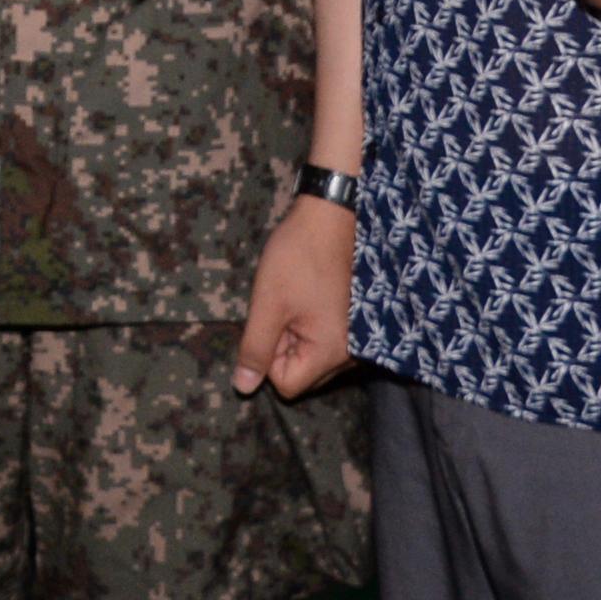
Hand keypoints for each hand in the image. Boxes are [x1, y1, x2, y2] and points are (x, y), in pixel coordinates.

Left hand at [236, 193, 354, 399]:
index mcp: (331, 353)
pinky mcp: (356, 322)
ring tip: (297, 298)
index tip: (271, 319)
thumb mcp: (267, 304)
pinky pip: (325, 339)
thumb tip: (243, 387)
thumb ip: (255, 349)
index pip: (286, 384)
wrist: (332, 214)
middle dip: (283, 345)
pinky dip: (311, 323)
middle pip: (302, 372)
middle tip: (283, 307)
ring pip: (312, 354)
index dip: (267, 356)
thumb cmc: (298, 256)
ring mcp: (357, 338)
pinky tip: (309, 294)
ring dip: (296, 333)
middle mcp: (352, 354)